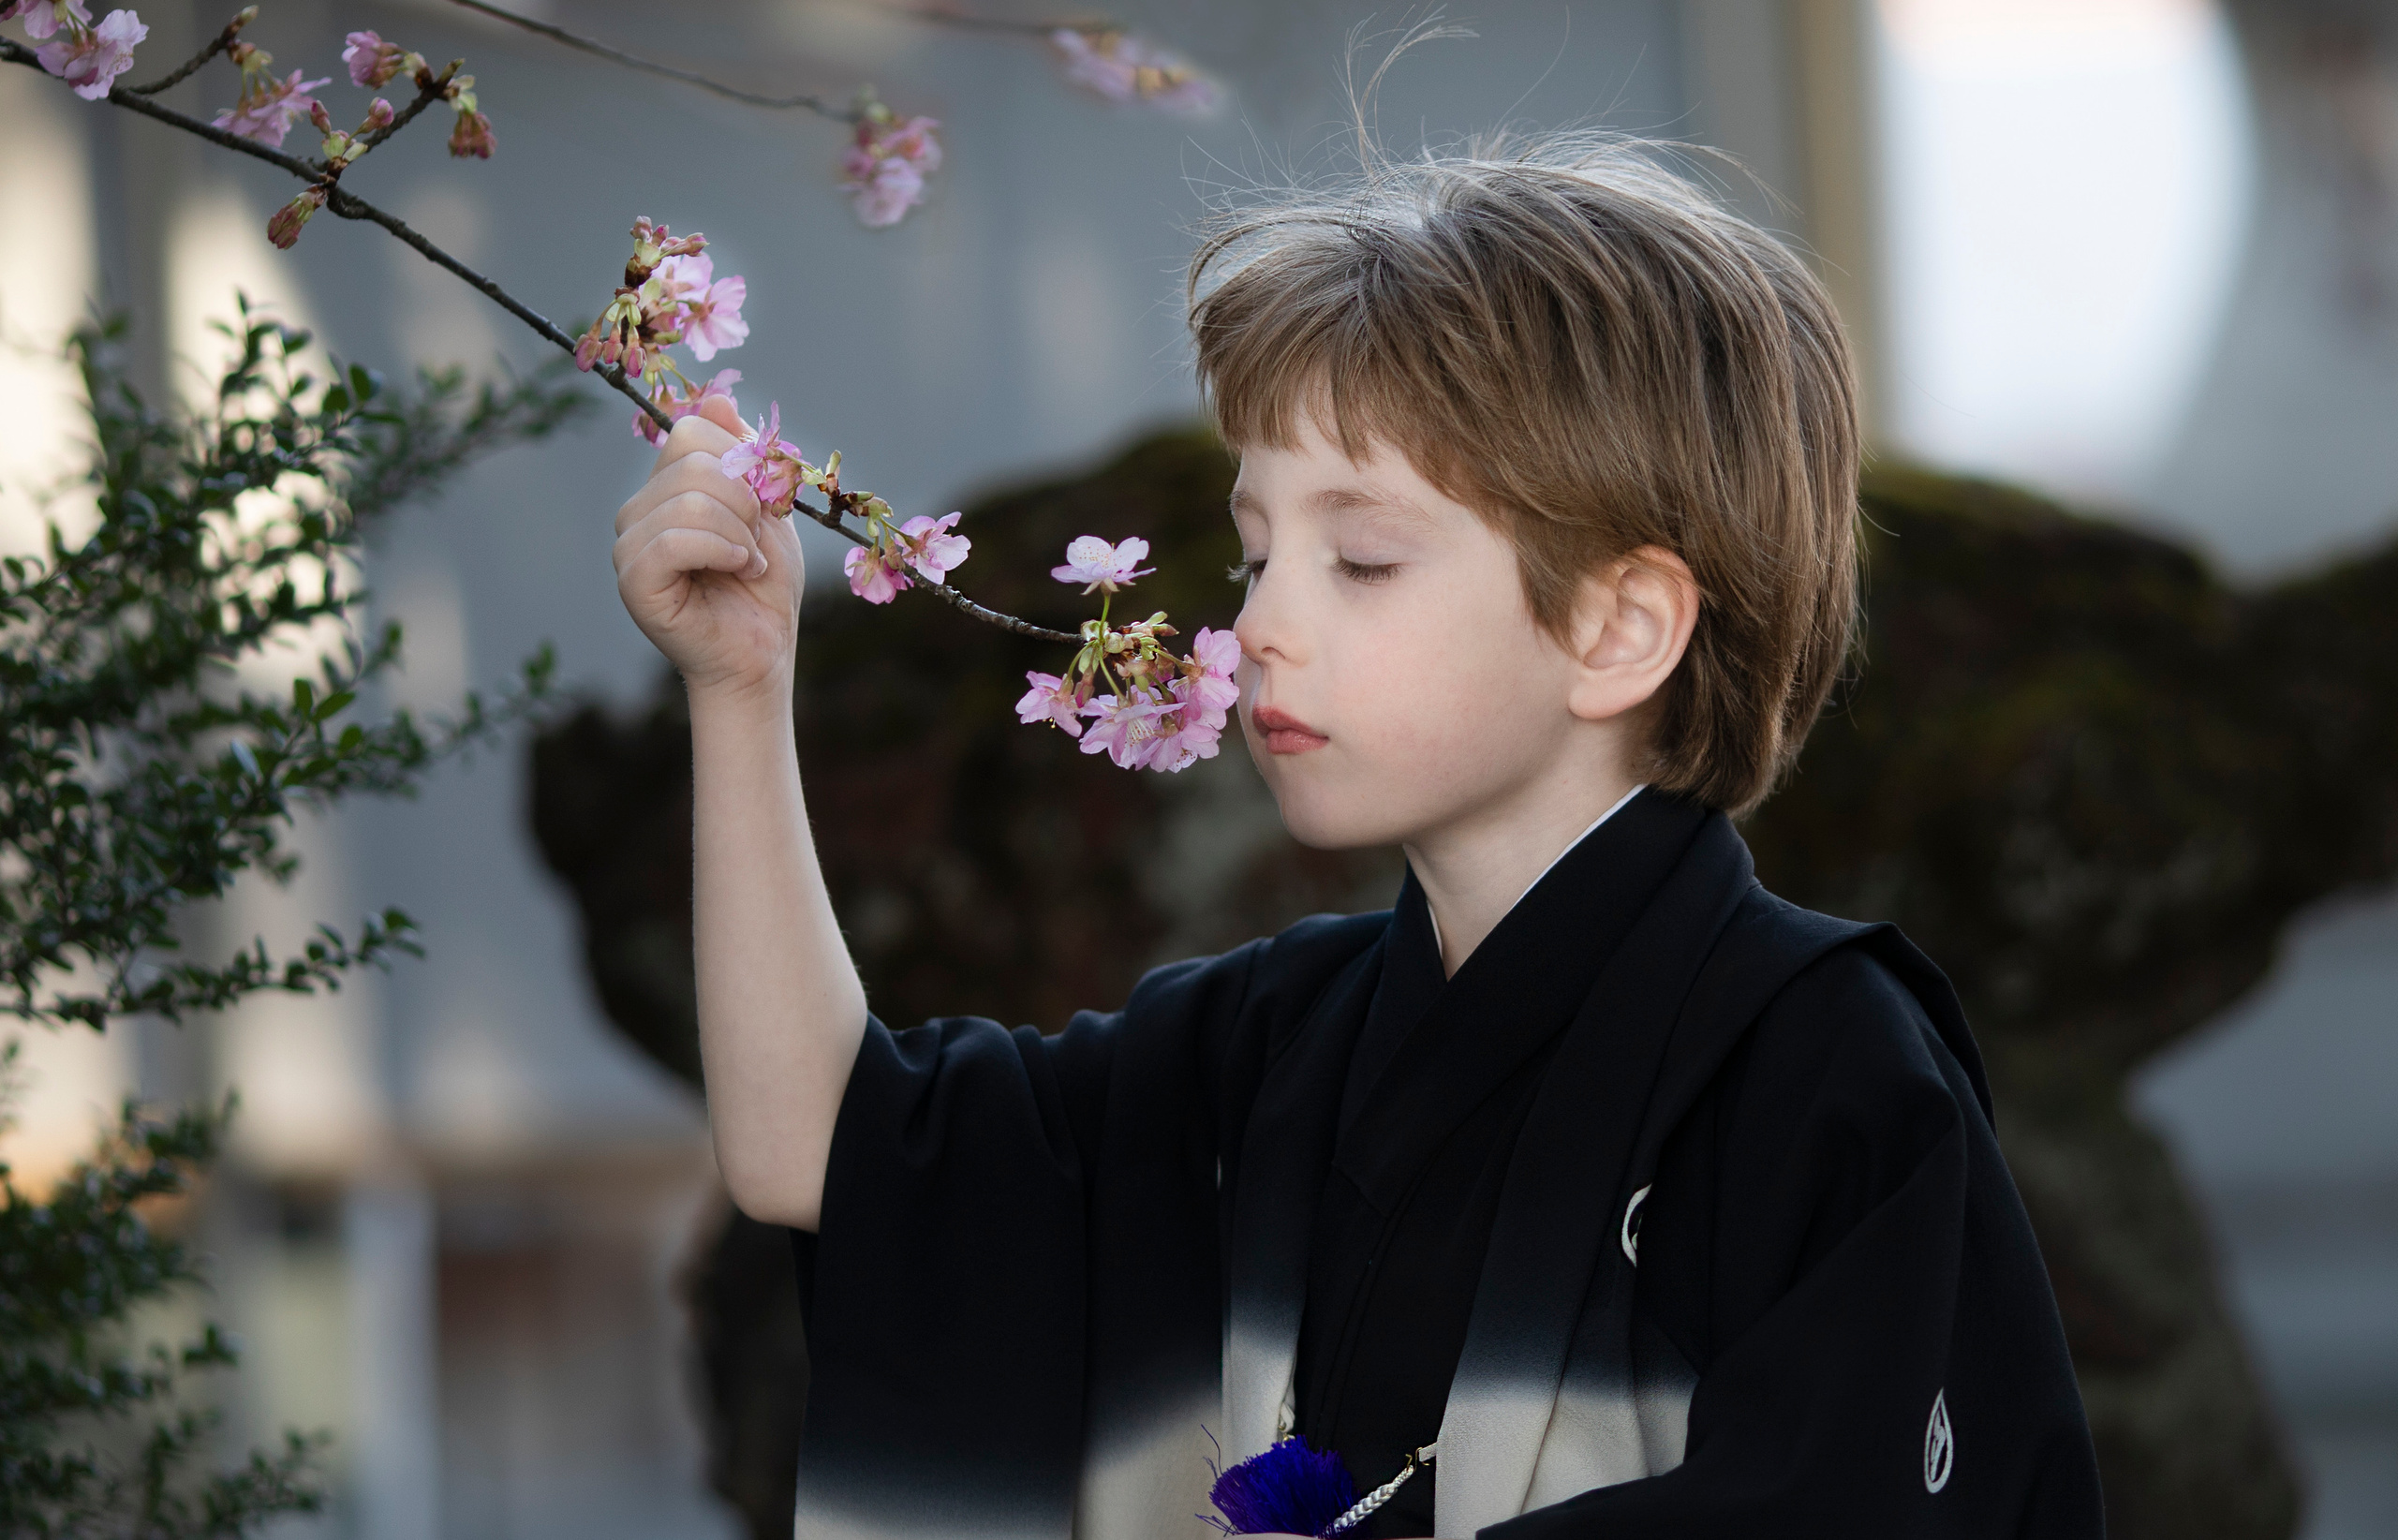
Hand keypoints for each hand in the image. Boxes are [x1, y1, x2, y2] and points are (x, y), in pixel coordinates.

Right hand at [613, 395, 804, 700]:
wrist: (763, 651)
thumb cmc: (764, 585)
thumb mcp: (766, 506)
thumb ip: (744, 453)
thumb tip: (719, 396)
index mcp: (665, 487)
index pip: (691, 432)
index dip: (740, 464)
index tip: (761, 508)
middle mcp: (638, 511)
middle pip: (690, 461)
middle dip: (744, 502)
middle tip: (756, 543)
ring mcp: (629, 545)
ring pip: (688, 499)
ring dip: (739, 532)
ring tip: (748, 563)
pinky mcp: (633, 581)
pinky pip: (674, 539)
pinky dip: (721, 550)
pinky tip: (738, 570)